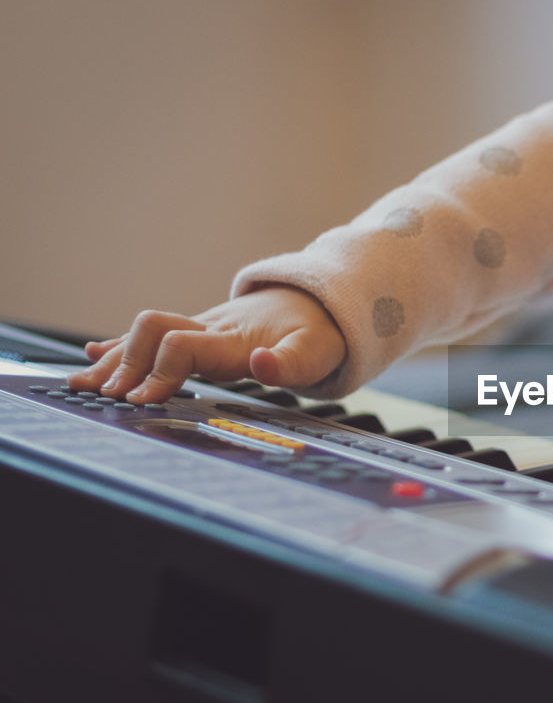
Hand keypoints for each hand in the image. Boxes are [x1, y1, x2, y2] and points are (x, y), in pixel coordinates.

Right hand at [68, 286, 345, 403]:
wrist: (321, 302)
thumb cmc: (320, 334)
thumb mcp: (316, 353)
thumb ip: (290, 363)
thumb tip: (261, 364)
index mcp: (233, 339)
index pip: (182, 346)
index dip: (160, 371)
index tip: (142, 400)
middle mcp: (210, 329)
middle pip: (151, 332)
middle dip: (124, 363)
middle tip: (105, 396)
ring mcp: (200, 329)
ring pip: (144, 335)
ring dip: (112, 358)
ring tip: (81, 384)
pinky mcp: (198, 333)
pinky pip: (153, 337)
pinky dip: (120, 347)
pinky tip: (93, 357)